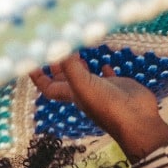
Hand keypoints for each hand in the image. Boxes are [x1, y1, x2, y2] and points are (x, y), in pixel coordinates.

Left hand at [29, 56, 167, 159]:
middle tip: (54, 47)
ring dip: (80, 65)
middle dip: (57, 65)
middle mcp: (85, 92)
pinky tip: (104, 63)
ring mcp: (102, 89)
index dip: (38, 76)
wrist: (137, 121)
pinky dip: (105, 69)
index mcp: (72, 94)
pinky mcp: (119, 86)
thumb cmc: (107, 106)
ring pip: (86, 76)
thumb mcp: (83, 84)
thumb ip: (70, 66)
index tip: (30, 61)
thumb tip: (59, 46)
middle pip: (65, 79)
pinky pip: (109, 76)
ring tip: (76, 49)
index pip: (48, 87)